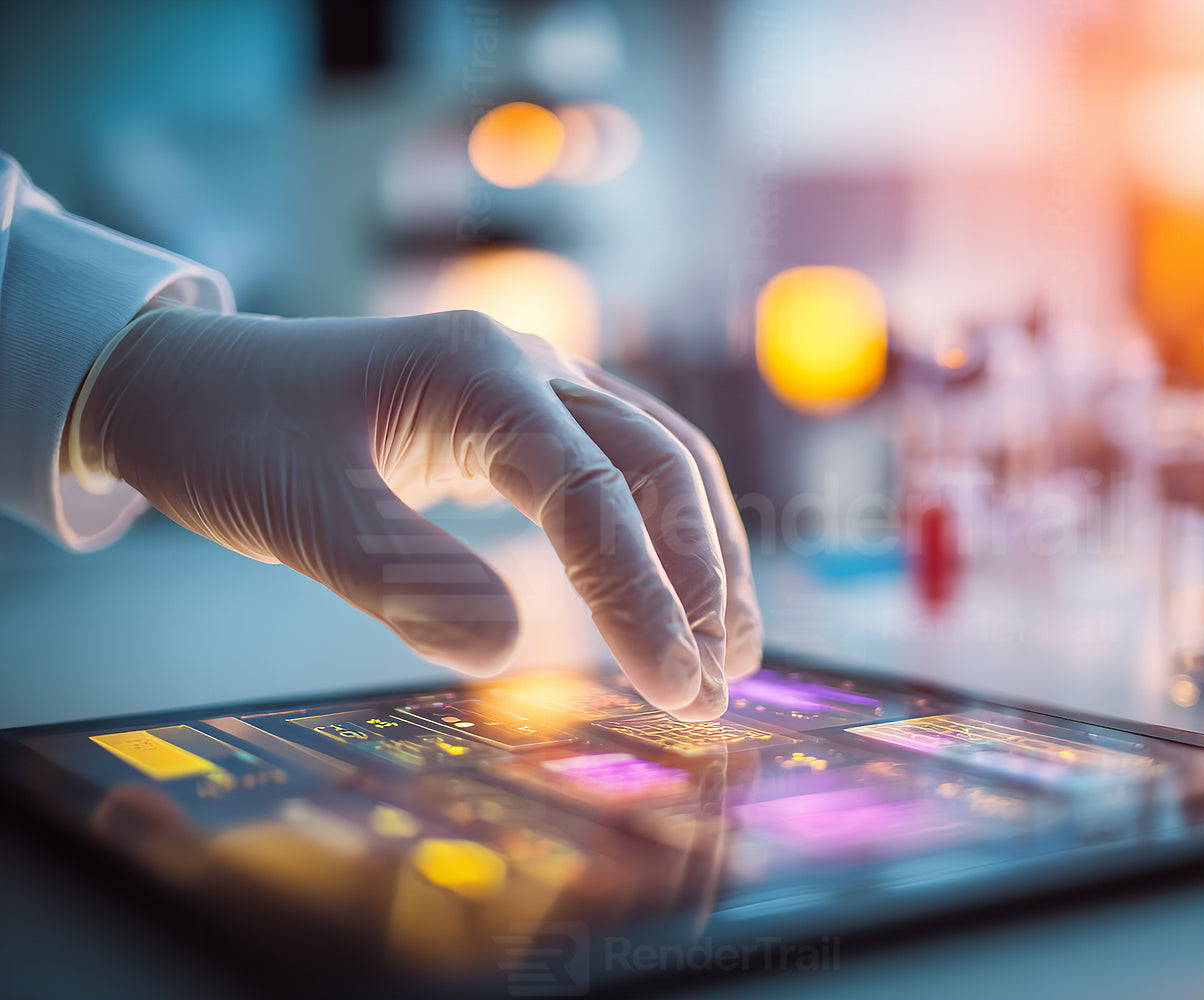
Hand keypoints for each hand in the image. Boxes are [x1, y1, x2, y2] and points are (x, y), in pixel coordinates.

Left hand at [73, 306, 762, 718]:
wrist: (187, 381)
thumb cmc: (233, 433)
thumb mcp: (298, 511)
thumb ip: (402, 575)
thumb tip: (510, 647)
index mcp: (480, 375)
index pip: (594, 493)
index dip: (642, 596)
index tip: (673, 688)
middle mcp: (528, 366)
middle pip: (658, 466)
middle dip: (700, 577)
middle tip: (720, 681)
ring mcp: (535, 386)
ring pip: (659, 460)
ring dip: (702, 552)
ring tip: (729, 646)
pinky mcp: (524, 421)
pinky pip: (623, 468)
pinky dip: (662, 533)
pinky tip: (674, 587)